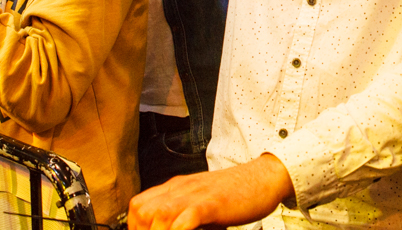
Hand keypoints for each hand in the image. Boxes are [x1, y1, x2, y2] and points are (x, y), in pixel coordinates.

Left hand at [127, 153, 293, 229]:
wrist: (265, 176)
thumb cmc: (237, 193)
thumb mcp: (204, 204)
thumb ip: (186, 217)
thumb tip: (175, 227)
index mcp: (177, 188)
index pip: (138, 205)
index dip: (136, 227)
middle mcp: (181, 189)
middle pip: (141, 211)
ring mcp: (196, 194)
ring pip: (158, 215)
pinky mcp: (212, 202)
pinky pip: (187, 218)